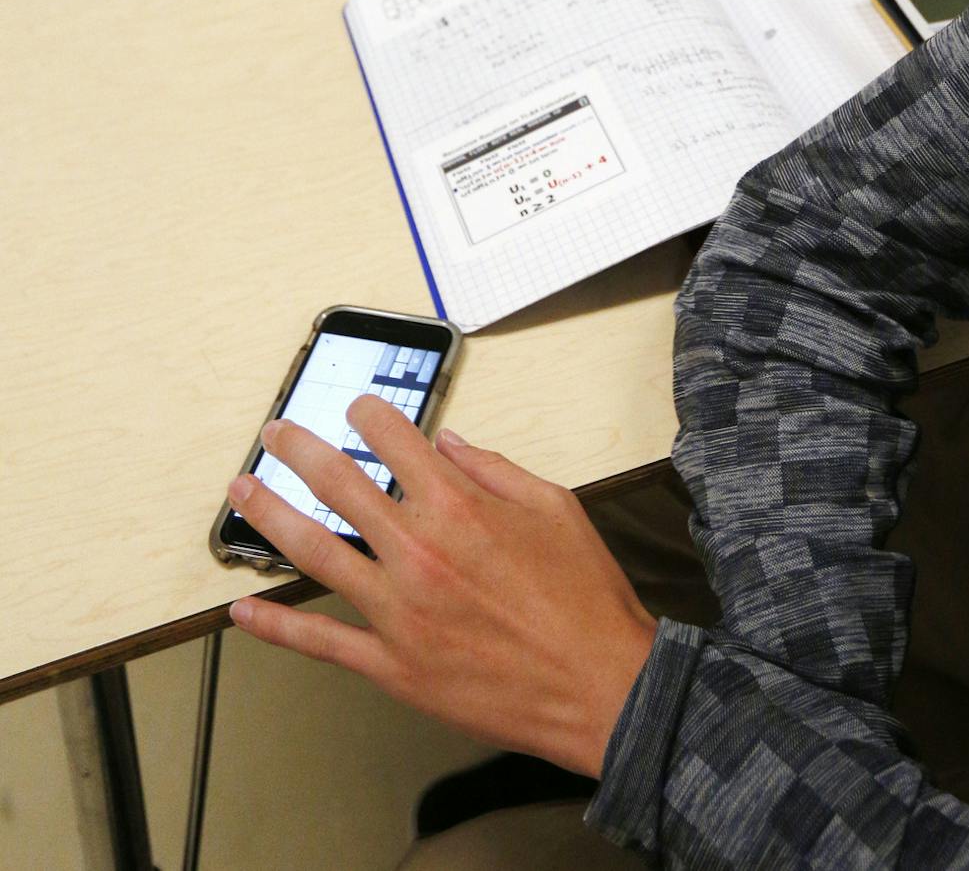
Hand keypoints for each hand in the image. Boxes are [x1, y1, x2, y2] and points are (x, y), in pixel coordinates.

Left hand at [226, 396, 656, 776]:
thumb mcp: (554, 506)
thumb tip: (449, 442)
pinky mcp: (392, 666)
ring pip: (316, 554)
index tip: (358, 408)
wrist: (599, 686)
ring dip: (271, 516)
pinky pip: (321, 643)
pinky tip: (245, 610)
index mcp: (459, 507)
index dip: (371, 416)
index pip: (396, 442)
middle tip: (275, 433)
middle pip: (339, 486)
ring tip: (243, 491)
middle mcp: (418, 552)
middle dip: (299, 451)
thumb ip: (495, 469)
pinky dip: (278, 626)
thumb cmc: (583, 596)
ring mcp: (398, 612)